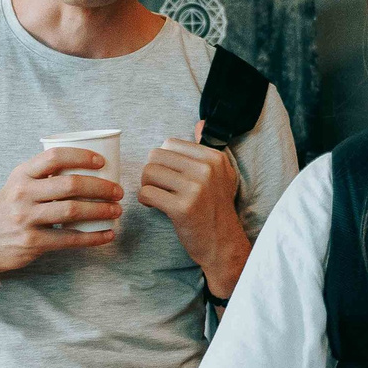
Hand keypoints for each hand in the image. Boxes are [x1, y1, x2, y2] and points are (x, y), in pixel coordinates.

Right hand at [0, 148, 123, 275]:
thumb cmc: (9, 210)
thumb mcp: (18, 185)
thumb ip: (43, 175)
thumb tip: (84, 166)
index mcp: (22, 174)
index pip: (55, 157)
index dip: (81, 157)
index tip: (102, 162)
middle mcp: (23, 194)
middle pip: (70, 185)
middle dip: (100, 187)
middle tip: (117, 191)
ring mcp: (27, 219)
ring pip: (73, 211)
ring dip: (101, 210)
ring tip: (116, 211)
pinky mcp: (33, 242)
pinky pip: (70, 239)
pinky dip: (93, 237)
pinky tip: (107, 235)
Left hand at [138, 124, 249, 292]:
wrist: (223, 244)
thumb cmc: (216, 208)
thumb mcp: (222, 175)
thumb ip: (207, 150)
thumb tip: (199, 124)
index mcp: (214, 158)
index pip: (170, 144)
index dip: (163, 159)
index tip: (169, 175)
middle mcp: (206, 170)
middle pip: (156, 156)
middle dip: (151, 171)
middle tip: (159, 186)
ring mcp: (195, 189)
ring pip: (148, 172)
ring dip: (147, 185)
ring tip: (156, 195)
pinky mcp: (182, 208)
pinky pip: (146, 193)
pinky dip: (145, 200)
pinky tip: (154, 205)